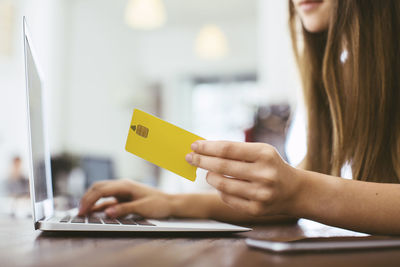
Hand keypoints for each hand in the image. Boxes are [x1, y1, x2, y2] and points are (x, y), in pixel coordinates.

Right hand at [78, 179, 172, 218]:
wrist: (170, 203)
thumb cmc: (159, 204)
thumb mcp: (142, 208)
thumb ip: (124, 209)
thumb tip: (108, 212)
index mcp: (126, 185)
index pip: (102, 189)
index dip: (89, 199)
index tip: (82, 210)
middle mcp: (122, 185)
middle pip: (98, 188)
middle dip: (87, 199)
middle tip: (79, 212)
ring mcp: (122, 190)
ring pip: (101, 192)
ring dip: (91, 201)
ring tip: (82, 212)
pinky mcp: (124, 197)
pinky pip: (107, 199)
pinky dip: (99, 204)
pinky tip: (93, 211)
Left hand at [186, 141, 300, 216]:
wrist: (295, 191)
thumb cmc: (271, 166)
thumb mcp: (260, 151)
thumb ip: (235, 150)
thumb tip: (203, 150)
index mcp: (265, 154)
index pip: (228, 149)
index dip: (208, 147)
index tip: (194, 145)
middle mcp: (264, 174)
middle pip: (222, 166)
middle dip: (202, 160)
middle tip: (190, 157)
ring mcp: (261, 194)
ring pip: (222, 185)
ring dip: (209, 177)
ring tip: (208, 173)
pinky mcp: (256, 210)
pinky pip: (227, 199)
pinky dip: (220, 191)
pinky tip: (220, 185)